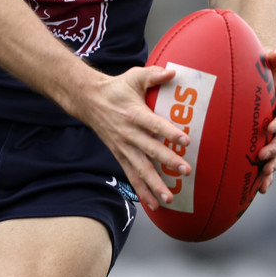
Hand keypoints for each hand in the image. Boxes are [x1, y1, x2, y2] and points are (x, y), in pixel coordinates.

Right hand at [80, 65, 191, 211]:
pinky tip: (153, 204)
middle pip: (150, 150)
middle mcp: (129, 134)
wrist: (89, 100)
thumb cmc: (116, 88)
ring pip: (140, 169)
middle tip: (185, 170)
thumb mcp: (134, 76)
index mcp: (135, 114)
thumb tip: (173, 72)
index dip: (170, 132)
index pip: (154, 124)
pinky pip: (131, 175)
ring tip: (169, 197)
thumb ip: (154, 75)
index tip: (186, 140)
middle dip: (168, 161)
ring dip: (155, 184)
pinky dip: (141, 190)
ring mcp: (123, 147)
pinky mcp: (119, 155)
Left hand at [257, 48, 275, 192]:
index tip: (271, 126)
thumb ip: (274, 58)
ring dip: (273, 165)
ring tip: (264, 177)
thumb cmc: (262, 67)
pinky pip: (271, 160)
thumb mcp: (267, 60)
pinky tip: (261, 188)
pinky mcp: (270, 143)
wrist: (257, 78)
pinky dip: (267, 174)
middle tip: (262, 156)